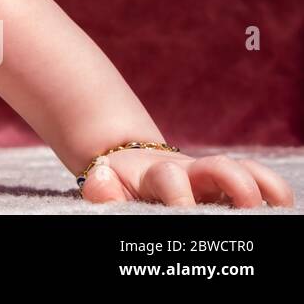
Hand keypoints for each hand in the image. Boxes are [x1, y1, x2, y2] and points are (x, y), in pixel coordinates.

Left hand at [79, 149, 294, 206]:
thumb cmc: (118, 186)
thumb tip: (103, 179)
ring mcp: (211, 177)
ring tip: (261, 213)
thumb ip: (102, 188)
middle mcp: (189, 172)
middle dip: (231, 188)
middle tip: (232, 216)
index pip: (170, 179)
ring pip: (241, 169)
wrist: (128, 164)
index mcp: (155, 174)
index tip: (184, 214)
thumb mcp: (104, 186)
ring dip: (255, 187)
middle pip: (218, 166)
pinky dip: (274, 189)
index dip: (180, 197)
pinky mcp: (229, 184)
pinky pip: (260, 178)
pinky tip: (278, 209)